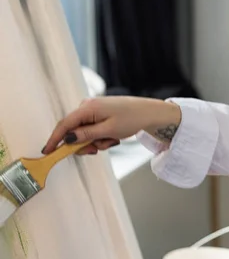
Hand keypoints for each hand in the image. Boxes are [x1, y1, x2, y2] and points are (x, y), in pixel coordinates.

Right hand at [42, 96, 181, 154]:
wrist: (151, 113)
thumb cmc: (132, 119)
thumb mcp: (108, 130)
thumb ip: (86, 135)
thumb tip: (67, 138)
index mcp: (88, 108)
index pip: (64, 125)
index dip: (55, 139)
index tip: (48, 152)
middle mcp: (88, 106)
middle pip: (74, 131)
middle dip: (84, 143)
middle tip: (97, 150)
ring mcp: (94, 110)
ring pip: (85, 133)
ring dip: (96, 141)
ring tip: (113, 140)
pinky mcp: (101, 114)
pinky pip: (93, 130)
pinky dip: (101, 137)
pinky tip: (114, 137)